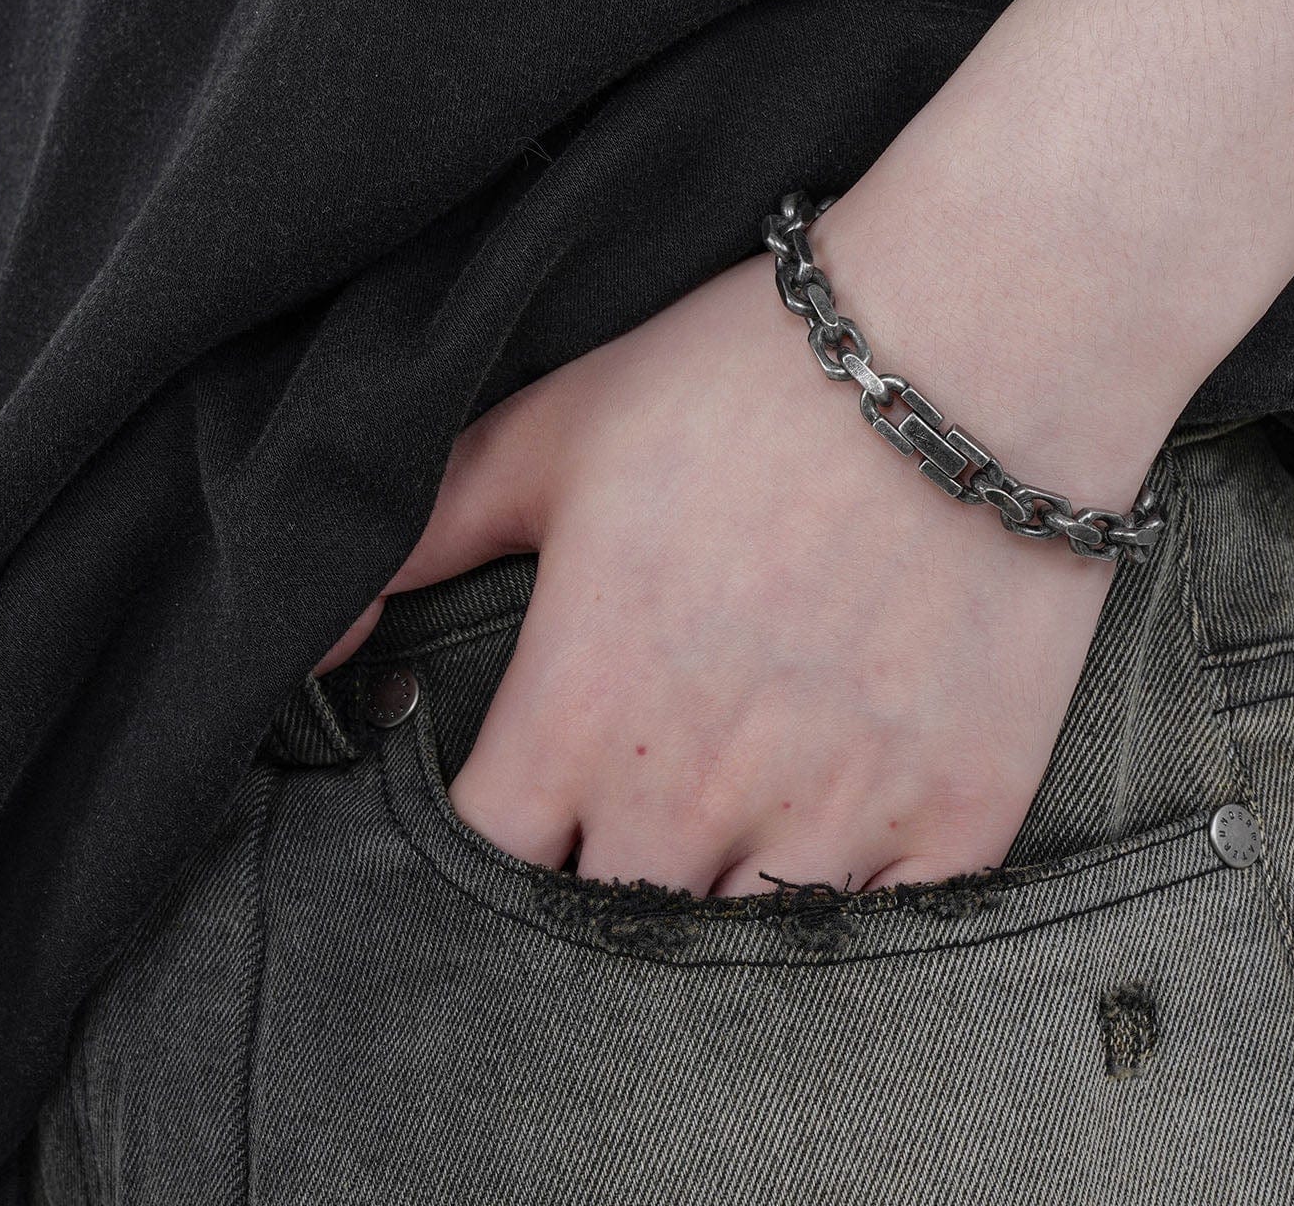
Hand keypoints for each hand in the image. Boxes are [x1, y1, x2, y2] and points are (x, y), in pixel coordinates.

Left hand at [319, 0, 1293, 895]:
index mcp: (582, 709)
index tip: (522, 795)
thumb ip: (415, 536)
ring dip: (719, 900)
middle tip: (631, 812)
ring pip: (737, 947)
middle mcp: (695, 792)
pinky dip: (849, 902)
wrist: (972, 347)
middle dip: (599, 879)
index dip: (489, 840)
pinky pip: (881, 934)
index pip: (481, 862)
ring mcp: (835, 817)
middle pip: (603, 924)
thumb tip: (320, 643)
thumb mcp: (556, 432)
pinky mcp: (959, 815)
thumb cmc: (750, 378)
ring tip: (733, 825)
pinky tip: (839, 832)